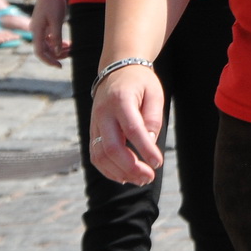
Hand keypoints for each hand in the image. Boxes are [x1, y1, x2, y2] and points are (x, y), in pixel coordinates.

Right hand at [29, 0, 70, 66]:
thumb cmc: (53, 3)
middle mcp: (36, 31)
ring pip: (47, 44)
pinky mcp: (44, 24)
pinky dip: (58, 41)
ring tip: (71, 49)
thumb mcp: (57, 21)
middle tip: (70, 56)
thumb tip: (58, 52)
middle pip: (44, 49)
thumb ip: (57, 37)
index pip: (40, 52)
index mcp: (36, 31)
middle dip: (56, 55)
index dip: (49, 61)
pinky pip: (49, 37)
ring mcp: (39, 28)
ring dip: (58, 48)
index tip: (60, 66)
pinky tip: (67, 44)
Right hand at [88, 64, 163, 185]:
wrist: (116, 70)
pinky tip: (124, 176)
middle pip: (111, 147)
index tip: (158, 163)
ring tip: (140, 179)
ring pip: (100, 156)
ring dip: (119, 172)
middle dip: (130, 167)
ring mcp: (94, 124)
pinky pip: (96, 155)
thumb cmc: (140, 83)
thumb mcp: (154, 93)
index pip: (132, 129)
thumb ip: (153, 117)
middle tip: (149, 177)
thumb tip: (149, 144)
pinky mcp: (92, 132)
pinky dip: (108, 170)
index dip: (145, 149)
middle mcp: (103, 113)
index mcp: (121, 100)